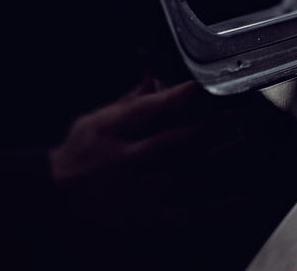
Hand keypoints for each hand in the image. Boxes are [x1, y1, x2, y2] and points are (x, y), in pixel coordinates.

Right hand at [50, 79, 243, 232]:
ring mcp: (140, 192)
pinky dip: (215, 211)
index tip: (198, 87)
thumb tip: (154, 77)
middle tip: (233, 118)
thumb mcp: (94, 121)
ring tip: (244, 145)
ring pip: (186, 174)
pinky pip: (187, 216)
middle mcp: (127, 161)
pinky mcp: (147, 218)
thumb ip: (129, 101)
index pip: (147, 111)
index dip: (175, 98)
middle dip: (208, 130)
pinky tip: (239, 202)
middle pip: (174, 143)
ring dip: (219, 159)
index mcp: (112, 131)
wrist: (52, 202)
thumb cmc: (75, 157)